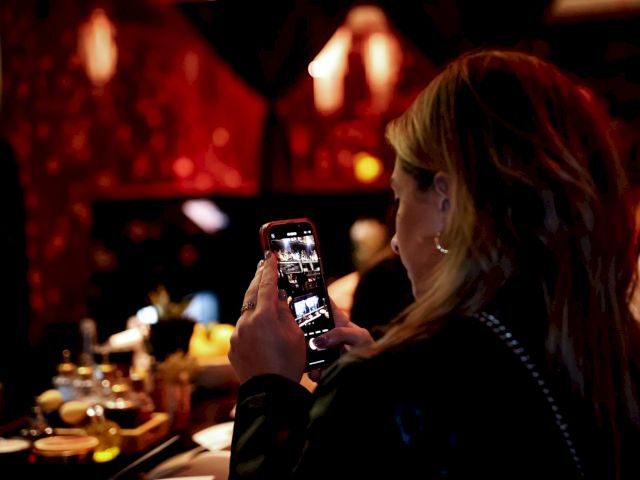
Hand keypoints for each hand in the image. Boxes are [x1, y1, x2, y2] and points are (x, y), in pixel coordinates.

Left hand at [228, 253, 305, 383]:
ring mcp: (236, 334)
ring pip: (246, 312)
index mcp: (264, 316)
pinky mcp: (232, 347)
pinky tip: (259, 327)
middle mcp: (246, 322)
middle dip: (258, 278)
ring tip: (263, 296)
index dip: (270, 269)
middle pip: (251, 293)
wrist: (269, 392)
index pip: (267, 285)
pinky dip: (251, 324)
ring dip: (254, 304)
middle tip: (262, 266)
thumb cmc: (288, 363)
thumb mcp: (295, 335)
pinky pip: (242, 329)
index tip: (270, 256)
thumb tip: (279, 297)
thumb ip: (285, 312)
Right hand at [307, 298, 373, 382]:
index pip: (326, 306)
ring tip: (306, 358)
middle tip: (298, 335)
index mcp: (339, 323)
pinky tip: (316, 373)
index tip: (302, 298)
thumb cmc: (370, 352)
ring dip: (305, 353)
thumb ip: (341, 333)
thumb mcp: (360, 337)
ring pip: (308, 349)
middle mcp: (330, 336)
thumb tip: (319, 340)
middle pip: (311, 328)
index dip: (315, 300)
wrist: (369, 374)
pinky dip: (312, 371)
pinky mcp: (323, 366)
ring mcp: (325, 351)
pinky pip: (312, 368)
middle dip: (303, 330)